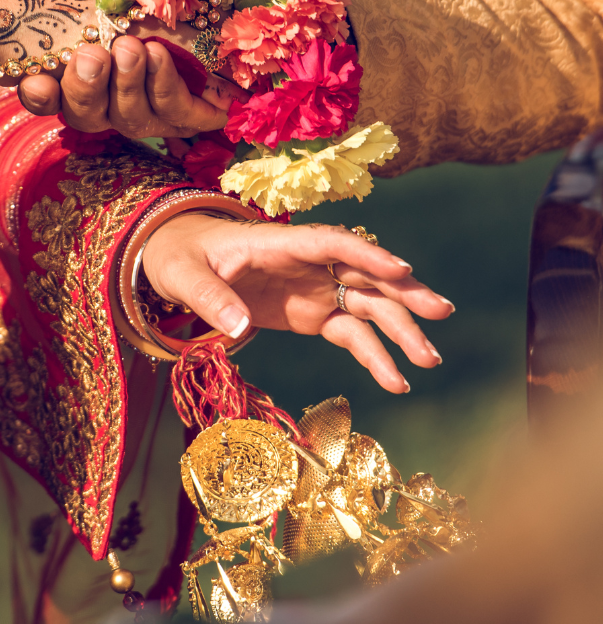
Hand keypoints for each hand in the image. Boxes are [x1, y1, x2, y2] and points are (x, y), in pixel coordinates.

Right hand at [19, 36, 232, 136]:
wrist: (201, 9)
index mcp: (73, 76)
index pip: (45, 99)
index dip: (39, 97)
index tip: (37, 82)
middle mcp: (106, 102)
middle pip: (84, 113)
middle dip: (85, 87)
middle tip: (92, 55)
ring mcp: (144, 112)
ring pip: (127, 117)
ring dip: (127, 84)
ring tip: (131, 47)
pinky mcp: (185, 112)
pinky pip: (175, 114)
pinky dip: (165, 87)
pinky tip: (159, 55)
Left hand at [141, 217, 453, 393]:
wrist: (183, 264)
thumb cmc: (184, 259)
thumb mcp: (185, 275)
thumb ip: (210, 299)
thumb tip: (238, 328)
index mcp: (279, 243)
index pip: (330, 242)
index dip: (366, 254)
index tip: (401, 269)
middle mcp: (308, 264)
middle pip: (364, 274)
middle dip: (404, 292)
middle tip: (441, 313)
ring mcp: (316, 289)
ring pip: (369, 305)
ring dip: (400, 330)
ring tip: (429, 360)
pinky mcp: (315, 315)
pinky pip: (351, 334)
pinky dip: (374, 356)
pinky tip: (396, 381)